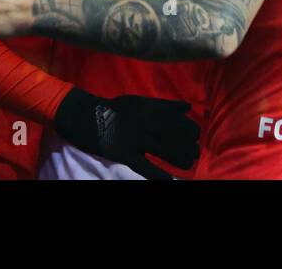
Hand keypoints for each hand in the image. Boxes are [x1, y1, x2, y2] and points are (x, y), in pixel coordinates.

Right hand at [52, 88, 199, 179]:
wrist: (87, 117)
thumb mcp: (140, 101)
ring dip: (181, 160)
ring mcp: (135, 139)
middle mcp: (146, 123)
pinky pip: (145, 167)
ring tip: (187, 165)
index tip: (195, 137)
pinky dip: (159, 175)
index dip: (191, 130)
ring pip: (165, 151)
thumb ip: (164, 105)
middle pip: (176, 137)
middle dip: (190, 147)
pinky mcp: (125, 154)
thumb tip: (188, 107)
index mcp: (151, 109)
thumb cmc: (116, 109)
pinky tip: (169, 180)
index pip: (180, 121)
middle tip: (194, 154)